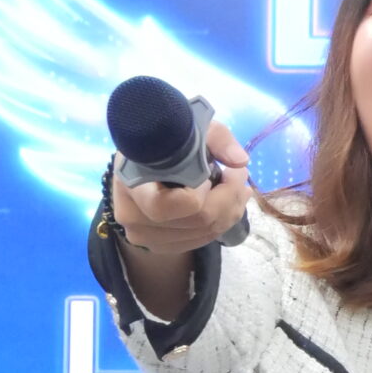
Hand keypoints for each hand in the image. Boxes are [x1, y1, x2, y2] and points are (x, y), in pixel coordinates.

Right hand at [110, 118, 250, 254]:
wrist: (139, 159)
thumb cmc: (163, 139)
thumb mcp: (189, 127)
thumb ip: (216, 138)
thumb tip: (240, 161)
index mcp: (131, 184)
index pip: (166, 206)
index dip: (199, 192)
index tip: (213, 168)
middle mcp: (133, 217)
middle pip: (196, 222)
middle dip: (228, 198)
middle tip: (240, 174)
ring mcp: (144, 236)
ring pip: (203, 234)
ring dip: (230, 211)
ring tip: (237, 187)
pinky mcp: (159, 245)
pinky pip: (199, 241)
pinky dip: (220, 224)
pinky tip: (225, 203)